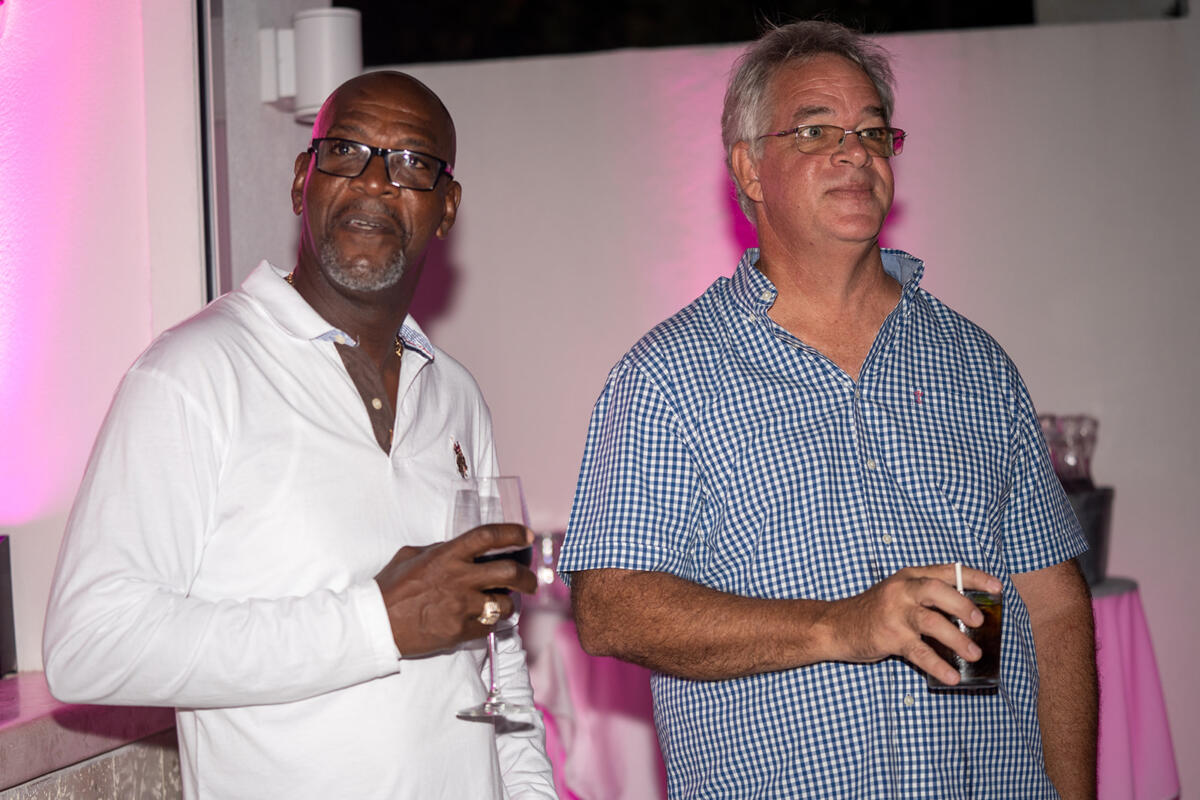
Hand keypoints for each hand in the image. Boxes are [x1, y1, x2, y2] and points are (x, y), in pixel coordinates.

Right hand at [373, 524, 536, 656]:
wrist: (376, 625)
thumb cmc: (389, 589)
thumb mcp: (411, 556)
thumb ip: (439, 550)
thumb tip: (458, 548)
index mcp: (447, 555)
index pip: (488, 536)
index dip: (513, 532)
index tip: (527, 535)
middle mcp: (459, 579)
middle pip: (509, 573)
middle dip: (527, 577)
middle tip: (530, 582)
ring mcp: (461, 607)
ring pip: (504, 604)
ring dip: (507, 604)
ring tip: (501, 604)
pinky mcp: (460, 631)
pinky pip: (489, 627)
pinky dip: (489, 623)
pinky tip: (481, 620)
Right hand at [826, 565, 1002, 685]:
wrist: (836, 625)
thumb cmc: (874, 611)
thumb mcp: (900, 595)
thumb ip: (928, 600)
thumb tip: (971, 617)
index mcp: (910, 576)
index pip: (947, 571)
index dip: (975, 578)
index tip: (997, 588)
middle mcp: (902, 590)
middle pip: (936, 590)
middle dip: (962, 604)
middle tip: (979, 621)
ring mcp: (894, 613)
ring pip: (930, 621)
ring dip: (956, 639)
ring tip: (974, 655)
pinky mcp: (889, 637)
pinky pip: (918, 652)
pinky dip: (938, 665)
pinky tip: (952, 676)